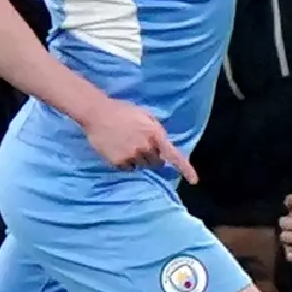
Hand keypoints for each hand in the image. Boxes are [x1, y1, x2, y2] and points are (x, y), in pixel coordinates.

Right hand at [82, 98, 197, 183]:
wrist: (98, 113)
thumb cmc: (122, 110)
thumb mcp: (144, 115)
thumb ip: (155, 130)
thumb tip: (162, 144)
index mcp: (154, 133)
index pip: (173, 154)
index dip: (185, 169)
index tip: (194, 180)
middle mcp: (145, 147)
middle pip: (157, 163)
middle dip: (153, 157)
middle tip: (142, 146)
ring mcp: (132, 156)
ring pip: (141, 166)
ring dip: (139, 160)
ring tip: (127, 145)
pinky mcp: (119, 162)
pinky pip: (127, 168)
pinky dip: (125, 162)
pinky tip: (118, 149)